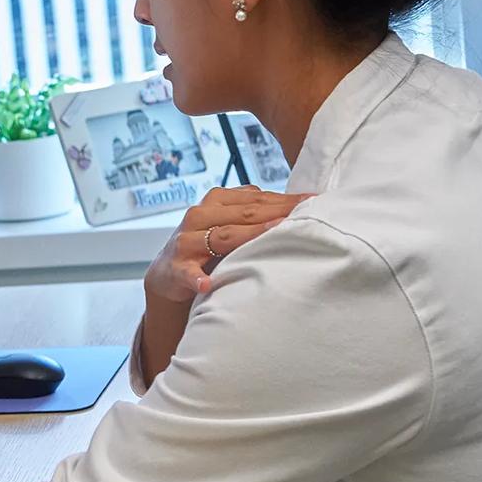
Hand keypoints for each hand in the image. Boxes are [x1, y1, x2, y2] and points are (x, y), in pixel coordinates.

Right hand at [145, 186, 313, 303]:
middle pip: (243, 214)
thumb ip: (252, 212)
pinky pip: (188, 273)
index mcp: (215, 201)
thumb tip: (297, 203)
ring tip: (269, 236)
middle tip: (305, 215)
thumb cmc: (206, 247)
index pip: (256, 199)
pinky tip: (206, 283)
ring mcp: (186, 242)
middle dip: (276, 214)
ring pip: (222, 237)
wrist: (168, 273)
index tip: (314, 201)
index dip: (285, 200)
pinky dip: (196, 278)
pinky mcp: (176, 268)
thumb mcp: (227, 223)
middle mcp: (199, 215)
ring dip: (246, 237)